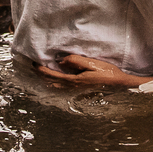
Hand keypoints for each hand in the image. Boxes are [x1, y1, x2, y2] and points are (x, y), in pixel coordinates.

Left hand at [36, 54, 152, 86]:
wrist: (119, 84)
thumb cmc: (108, 73)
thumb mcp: (93, 63)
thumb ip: (76, 61)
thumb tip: (61, 61)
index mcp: (74, 80)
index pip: (53, 75)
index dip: (42, 70)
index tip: (34, 64)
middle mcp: (73, 87)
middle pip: (52, 83)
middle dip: (41, 75)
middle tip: (33, 67)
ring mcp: (76, 90)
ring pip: (56, 87)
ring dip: (47, 80)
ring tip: (41, 73)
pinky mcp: (80, 90)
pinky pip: (62, 88)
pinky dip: (54, 84)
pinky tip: (55, 81)